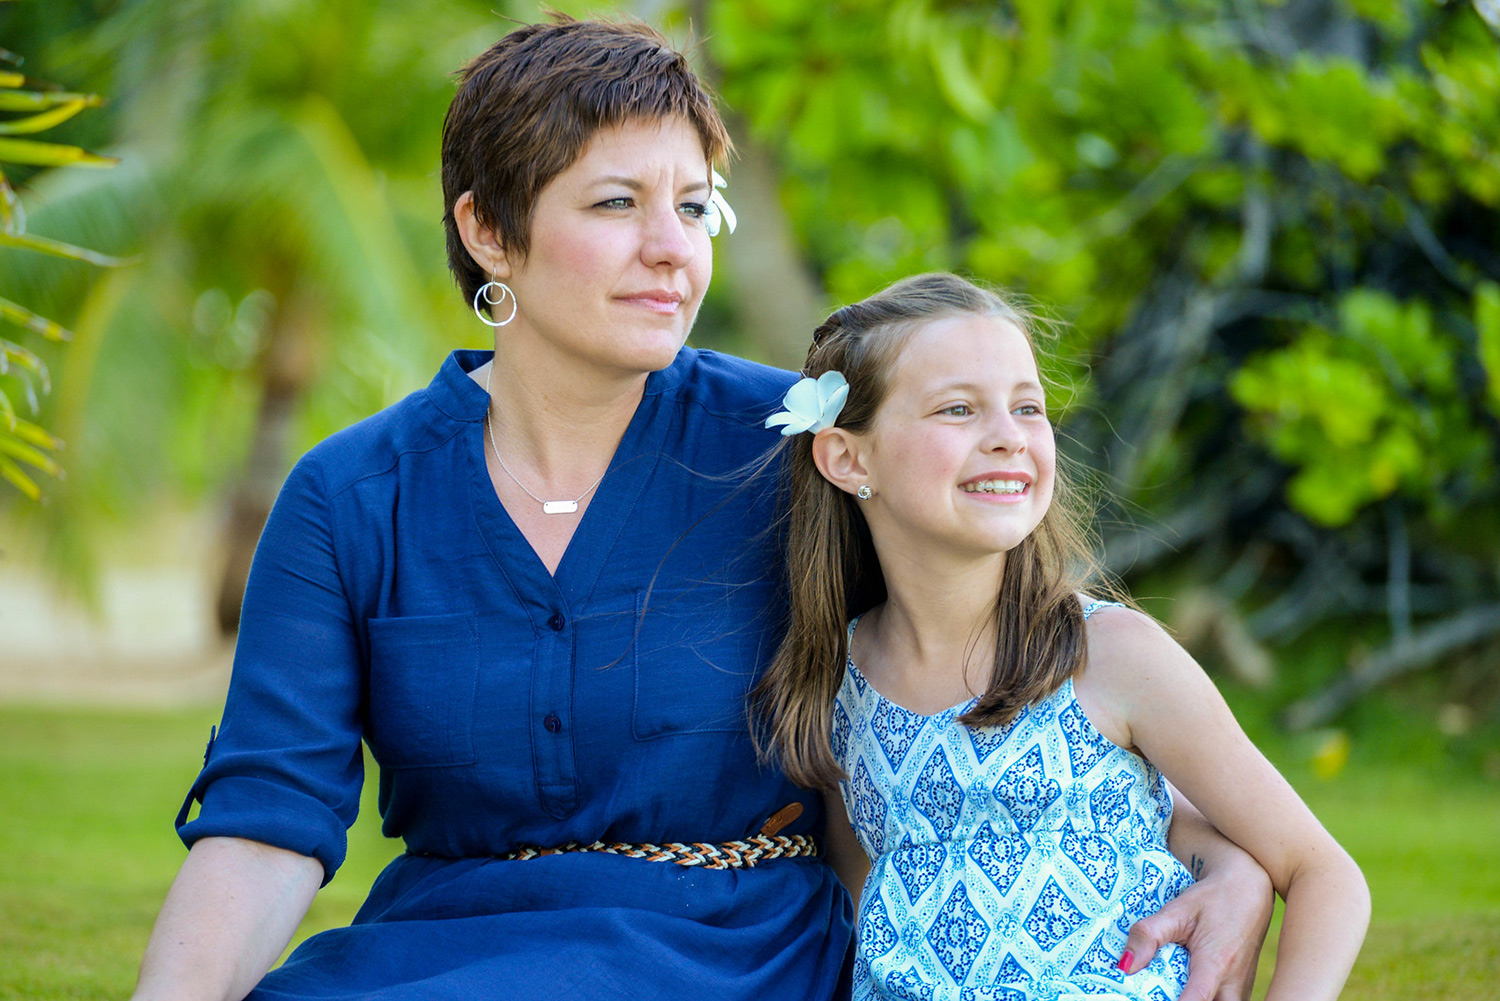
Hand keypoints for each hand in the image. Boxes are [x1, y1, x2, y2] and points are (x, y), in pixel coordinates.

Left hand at [1119, 855, 1273, 1000]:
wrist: (1248, 890)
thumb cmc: (1212, 899)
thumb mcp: (1176, 910)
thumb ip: (1149, 935)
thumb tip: (1125, 966)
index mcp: (1216, 964)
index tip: (1148, 998)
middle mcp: (1234, 984)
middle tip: (1156, 992)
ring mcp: (1241, 990)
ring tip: (1167, 988)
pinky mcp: (1241, 990)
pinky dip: (1203, 1000)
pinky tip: (1181, 988)